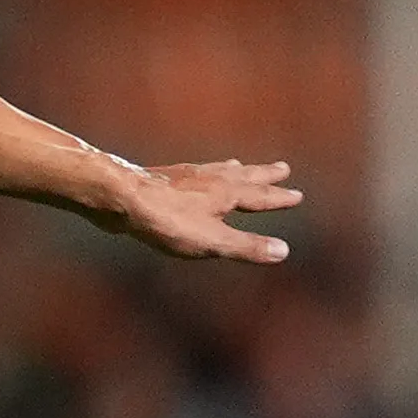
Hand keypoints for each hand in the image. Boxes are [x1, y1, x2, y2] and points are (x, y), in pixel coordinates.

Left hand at [94, 158, 299, 264]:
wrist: (120, 196)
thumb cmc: (167, 220)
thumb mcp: (211, 241)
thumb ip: (246, 246)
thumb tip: (284, 251)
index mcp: (227, 193)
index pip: (261, 197)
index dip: (279, 198)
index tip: (297, 194)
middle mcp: (211, 178)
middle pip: (245, 176)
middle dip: (265, 175)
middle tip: (283, 167)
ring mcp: (186, 176)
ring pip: (218, 170)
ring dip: (235, 170)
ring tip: (240, 166)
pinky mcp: (163, 179)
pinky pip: (192, 173)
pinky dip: (203, 172)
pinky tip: (191, 176)